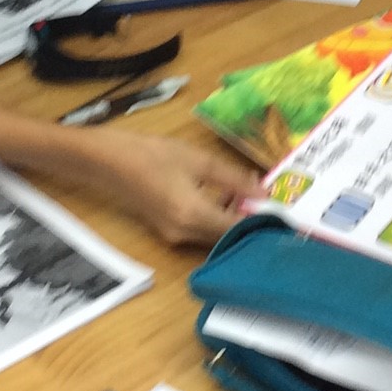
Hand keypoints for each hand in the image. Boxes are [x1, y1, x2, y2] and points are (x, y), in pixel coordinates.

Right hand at [88, 132, 257, 246]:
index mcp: (193, 216)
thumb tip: (264, 193)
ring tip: (246, 184)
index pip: (238, 229)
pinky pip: (201, 229)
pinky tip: (224, 191)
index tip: (283, 210)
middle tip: (265, 191)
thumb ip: (234, 179)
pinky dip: (216, 215)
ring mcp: (173, 236)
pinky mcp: (167, 231)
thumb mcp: (199, 161)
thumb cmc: (153, 154)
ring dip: (233, 215)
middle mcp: (184, 234)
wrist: (108, 161)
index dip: (261, 222)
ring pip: (215, 234)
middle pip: (227, 236)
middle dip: (249, 217)